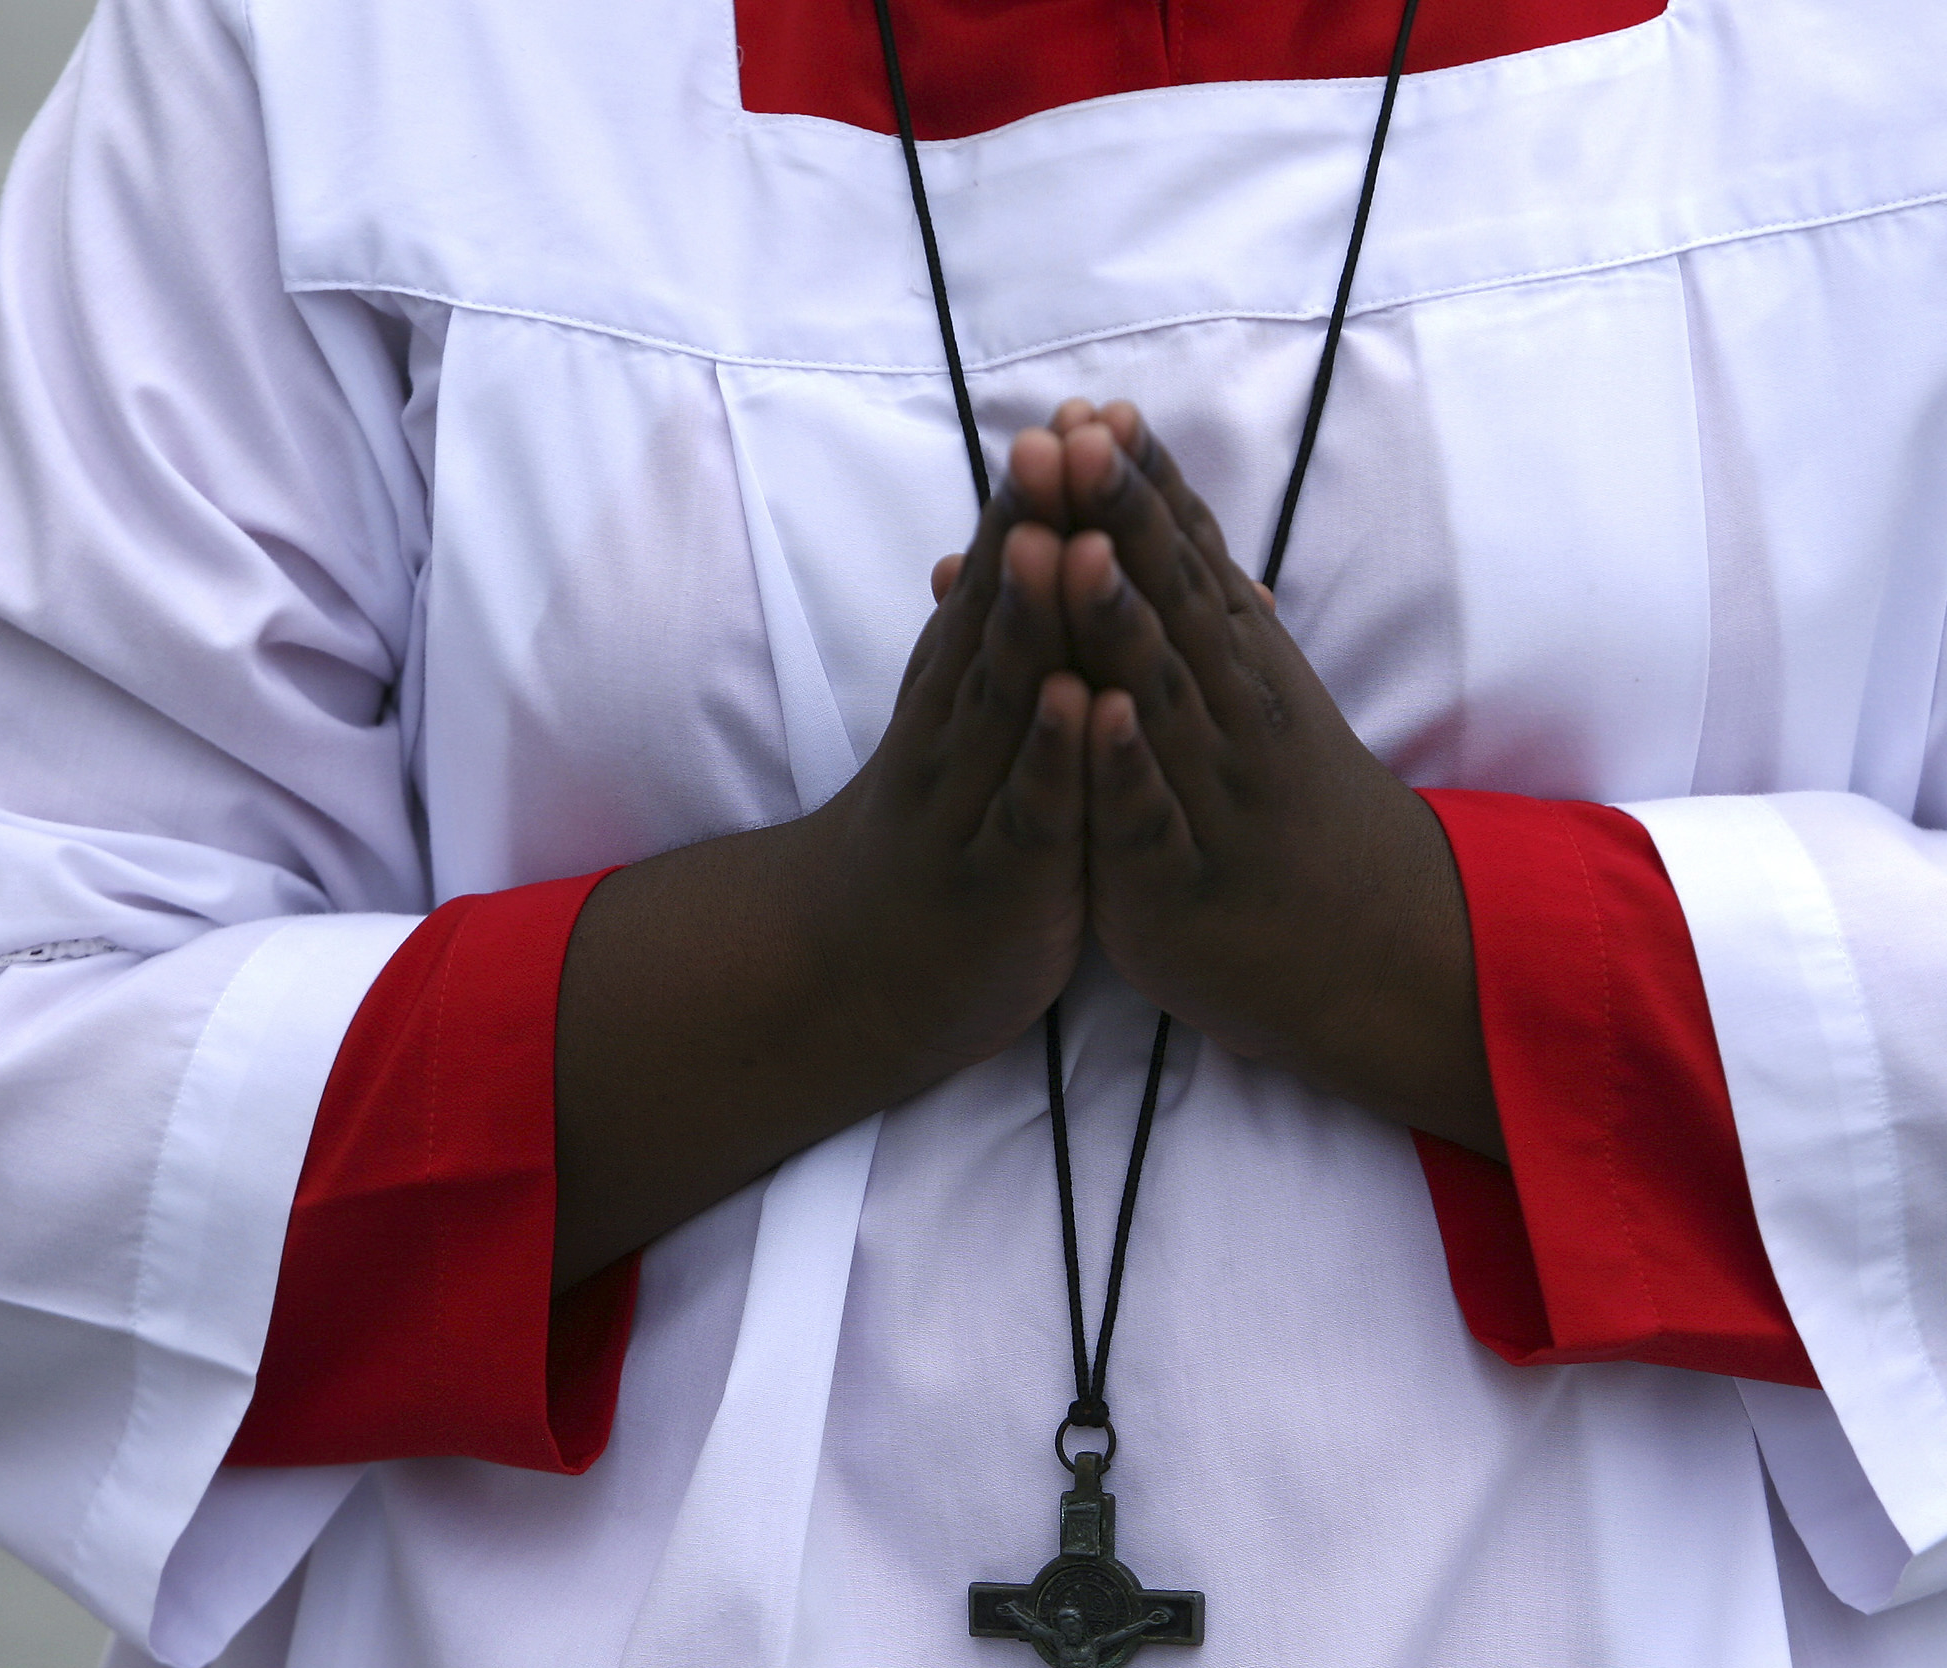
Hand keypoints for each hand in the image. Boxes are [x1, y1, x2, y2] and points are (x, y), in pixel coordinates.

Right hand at [794, 474, 1089, 1077]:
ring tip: (1067, 538)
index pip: (1002, 576)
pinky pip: (1027, 806)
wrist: (862, 977)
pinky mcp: (1000, 876)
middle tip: (1065, 436)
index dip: (1039, 498)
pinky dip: (1051, 753)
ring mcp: (973, 801)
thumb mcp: (963, 729)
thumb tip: (1015, 535)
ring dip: (1035, 616)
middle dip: (1035, 524)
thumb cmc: (943, 839)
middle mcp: (958, 728)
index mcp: (962, 689)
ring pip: (1004, 697)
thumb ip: (990, 639)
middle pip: (999, 612)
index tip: (1083, 412)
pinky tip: (1077, 699)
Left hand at [1029, 400, 1499, 1154]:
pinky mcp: (1178, 879)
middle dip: (1115, 520)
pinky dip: (1128, 765)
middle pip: (1168, 602)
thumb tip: (1142, 503)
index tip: (1090, 410)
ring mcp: (1209, 794)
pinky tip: (1100, 715)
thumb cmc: (1279, 810)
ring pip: (1160, 695)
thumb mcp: (1248, 693)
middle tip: (1068, 440)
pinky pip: (1151, 816)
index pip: (1180, 559)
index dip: (1136, 486)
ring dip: (1116, 620)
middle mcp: (1231, 713)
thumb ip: (1190, 603)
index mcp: (1237, 666)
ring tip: (1076, 547)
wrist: (1367, 948)